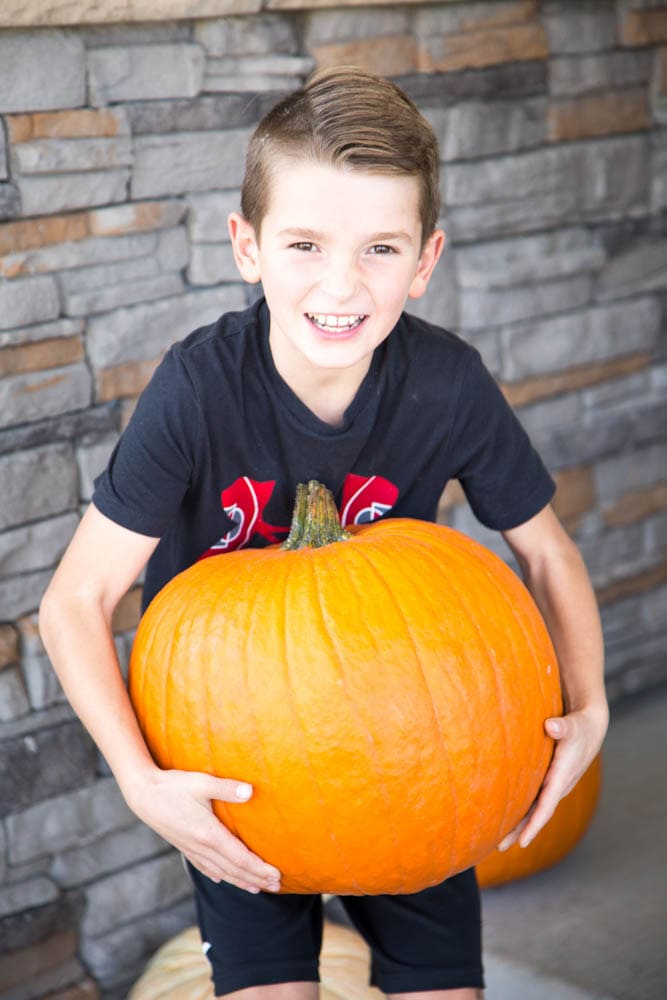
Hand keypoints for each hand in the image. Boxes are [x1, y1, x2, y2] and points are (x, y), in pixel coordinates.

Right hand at [125, 768, 281, 892]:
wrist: (143, 794)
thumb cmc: (174, 786)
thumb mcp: (202, 783)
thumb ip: (227, 788)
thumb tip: (251, 791)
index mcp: (209, 834)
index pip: (240, 858)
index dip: (259, 869)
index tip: (276, 875)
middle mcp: (201, 847)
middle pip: (233, 870)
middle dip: (256, 879)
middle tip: (276, 885)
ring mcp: (191, 849)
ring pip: (220, 872)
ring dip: (240, 881)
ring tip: (258, 888)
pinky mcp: (184, 846)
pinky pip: (205, 867)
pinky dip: (218, 876)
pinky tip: (223, 880)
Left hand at [498, 702, 607, 851]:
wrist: (590, 729)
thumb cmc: (579, 726)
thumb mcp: (573, 726)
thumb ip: (563, 727)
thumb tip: (552, 725)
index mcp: (561, 778)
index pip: (546, 807)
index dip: (534, 825)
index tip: (522, 842)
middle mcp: (557, 786)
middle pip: (535, 813)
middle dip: (519, 831)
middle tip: (499, 848)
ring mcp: (552, 785)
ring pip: (533, 808)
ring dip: (517, 823)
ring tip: (497, 839)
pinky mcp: (547, 780)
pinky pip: (532, 798)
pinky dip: (520, 809)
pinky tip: (505, 815)